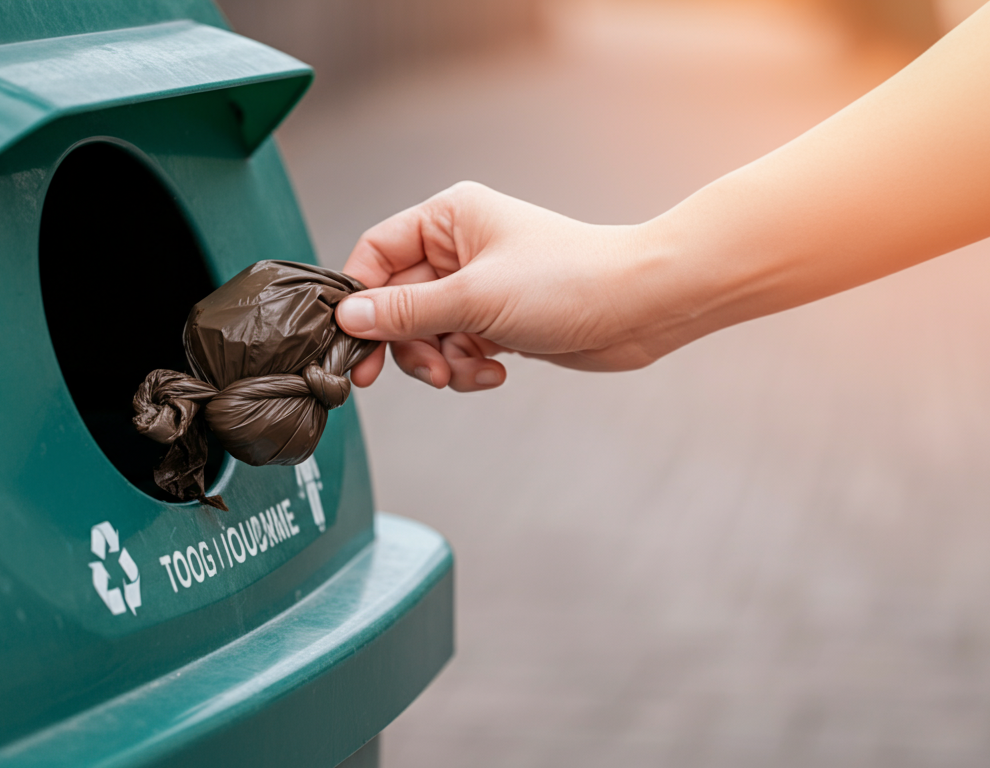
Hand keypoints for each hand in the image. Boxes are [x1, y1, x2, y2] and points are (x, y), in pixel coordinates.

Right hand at [337, 182, 687, 390]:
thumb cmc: (572, 280)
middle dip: (408, 342)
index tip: (352, 338)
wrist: (639, 308)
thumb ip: (406, 311)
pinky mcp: (499, 319)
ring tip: (466, 369)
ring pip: (426, 332)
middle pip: (397, 301)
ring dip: (440, 360)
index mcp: (450, 219)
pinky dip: (467, 366)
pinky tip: (493, 371)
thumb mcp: (475, 298)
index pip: (376, 253)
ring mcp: (481, 286)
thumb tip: (350, 317)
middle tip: (420, 371)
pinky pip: (458, 348)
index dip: (361, 298)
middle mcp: (461, 248)